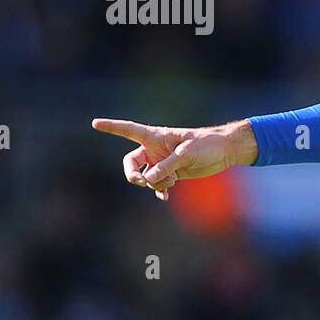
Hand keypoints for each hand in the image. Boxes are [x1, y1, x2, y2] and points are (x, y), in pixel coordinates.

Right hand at [91, 118, 256, 200]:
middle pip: (131, 163)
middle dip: (133, 174)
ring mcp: (162, 162)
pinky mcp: (172, 173)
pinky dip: (159, 190)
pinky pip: (157, 185)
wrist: (224, 152)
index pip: (129, 130)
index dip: (112, 127)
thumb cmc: (206, 144)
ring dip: (155, 183)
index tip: (95, 123)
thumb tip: (149, 179)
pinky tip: (165, 196)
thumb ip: (166, 166)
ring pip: (146, 177)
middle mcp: (155, 149)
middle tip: (142, 181)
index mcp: (156, 136)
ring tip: (172, 180)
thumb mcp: (186, 154)